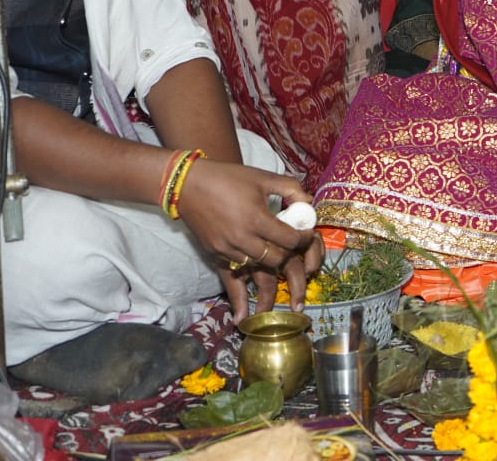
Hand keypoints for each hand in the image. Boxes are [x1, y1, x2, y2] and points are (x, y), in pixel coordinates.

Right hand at [175, 160, 321, 317]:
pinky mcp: (215, 255)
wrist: (187, 185)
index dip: (304, 239)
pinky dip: (237, 299)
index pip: (289, 239)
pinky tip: (241, 318)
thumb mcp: (263, 177)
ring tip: (284, 309)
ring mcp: (227, 250)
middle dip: (293, 264)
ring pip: (257, 273)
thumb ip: (291, 189)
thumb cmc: (228, 178)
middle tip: (304, 269)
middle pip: (277, 260)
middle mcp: (243, 238)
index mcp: (257, 219)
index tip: (307, 236)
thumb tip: (309, 204)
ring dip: (271, 288)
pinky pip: (230, 280)